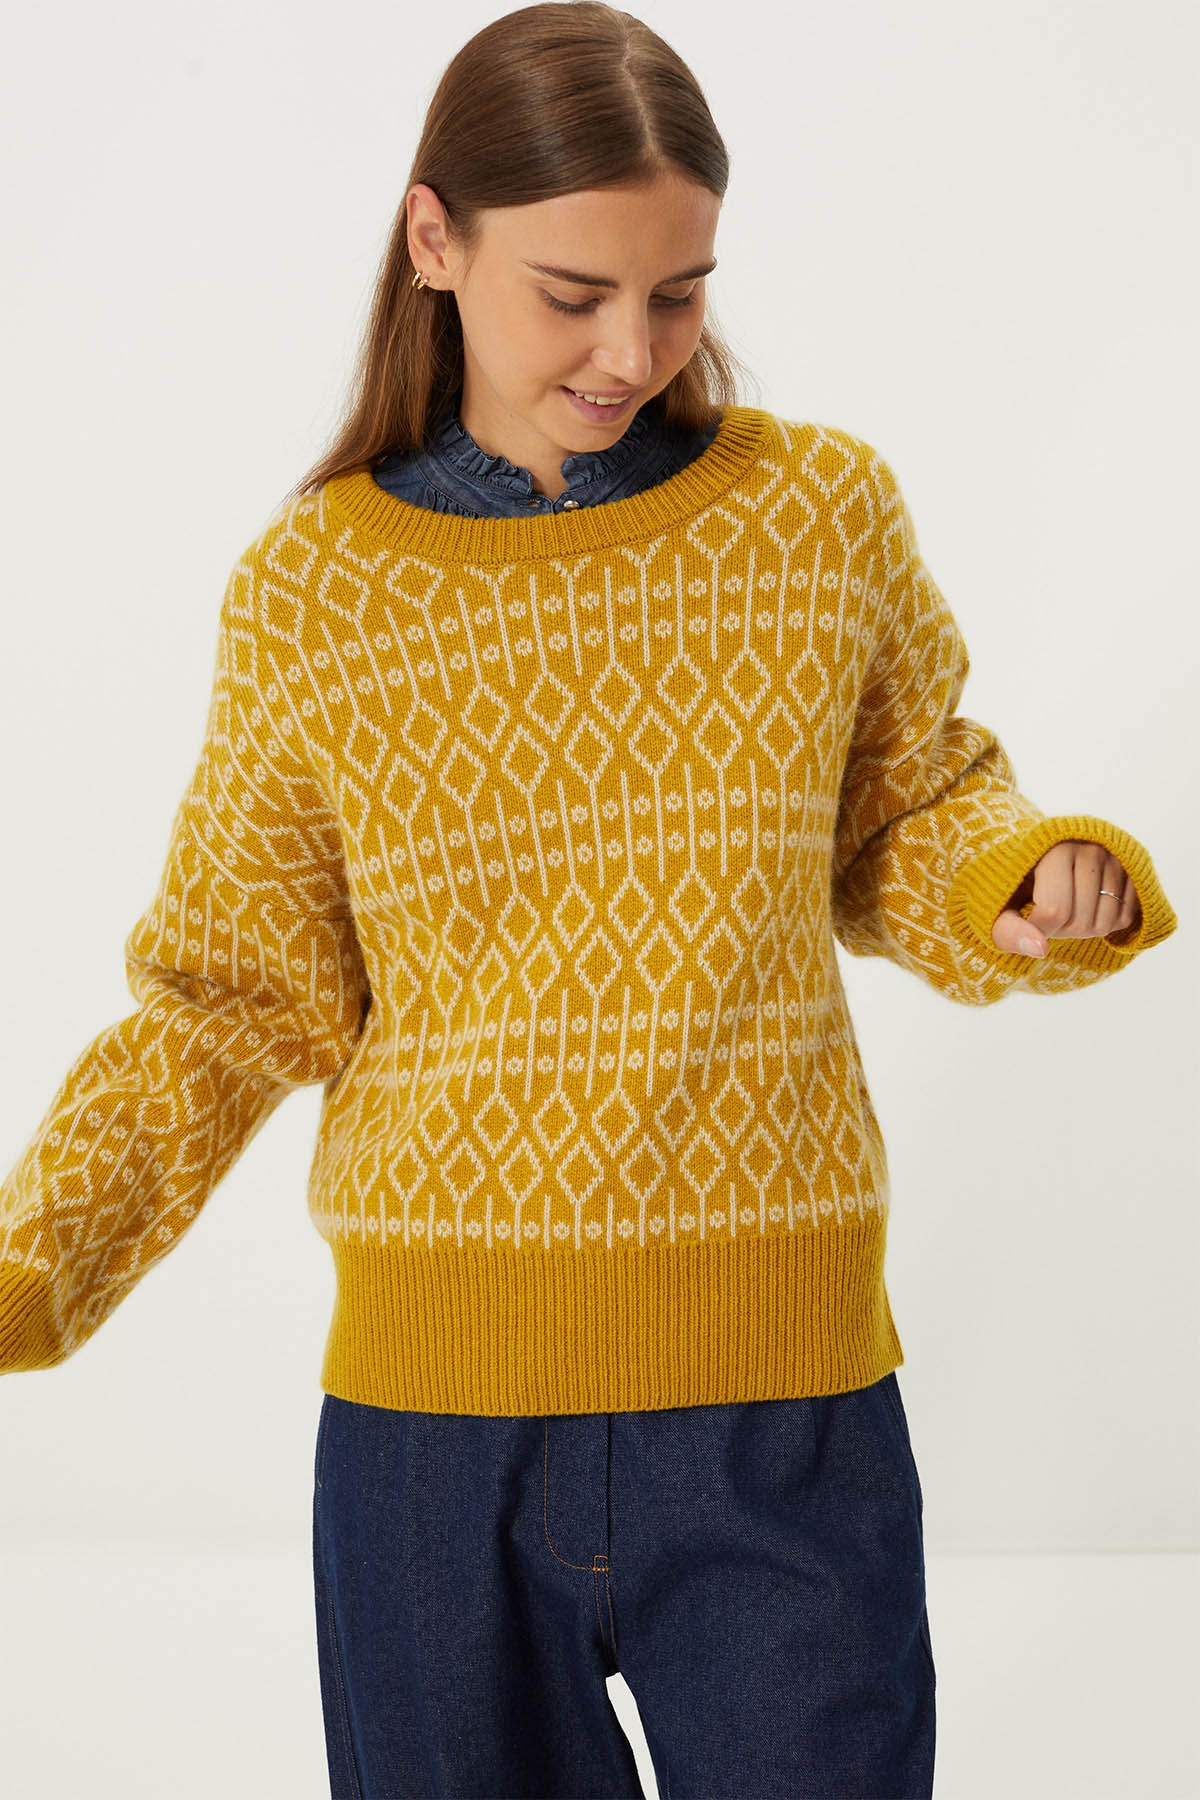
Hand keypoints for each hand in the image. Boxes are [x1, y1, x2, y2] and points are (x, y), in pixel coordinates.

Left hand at [991, 839, 1141, 957]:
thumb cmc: (1015, 885)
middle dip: (1059, 931)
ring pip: (1104, 924)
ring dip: (1082, 931)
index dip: (1039, 929)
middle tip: (1047, 913)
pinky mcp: (1133, 871)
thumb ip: (1008, 930)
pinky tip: (1088, 907)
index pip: (1054, 910)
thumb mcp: (998, 906)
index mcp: (1053, 849)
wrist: (1039, 859)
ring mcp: (1116, 859)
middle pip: (1080, 923)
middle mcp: (1090, 848)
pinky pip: (1125, 918)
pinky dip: (1105, 924)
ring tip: (1067, 908)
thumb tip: (1040, 950)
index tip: (1028, 919)